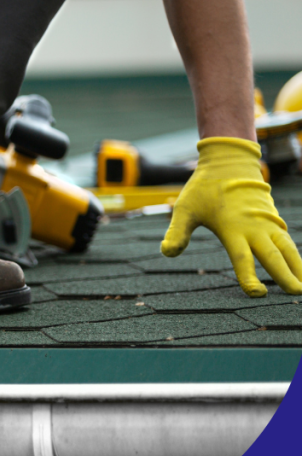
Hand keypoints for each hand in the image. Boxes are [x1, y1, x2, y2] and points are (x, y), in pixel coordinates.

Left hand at [161, 137, 301, 296]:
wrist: (229, 162)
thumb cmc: (203, 187)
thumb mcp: (184, 208)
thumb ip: (177, 232)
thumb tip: (167, 253)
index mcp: (232, 228)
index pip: (242, 258)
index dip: (249, 277)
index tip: (257, 293)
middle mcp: (254, 227)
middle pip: (272, 255)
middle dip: (284, 275)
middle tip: (295, 293)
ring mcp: (266, 222)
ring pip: (287, 247)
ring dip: (297, 266)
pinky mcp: (272, 219)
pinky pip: (287, 240)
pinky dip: (296, 255)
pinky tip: (299, 269)